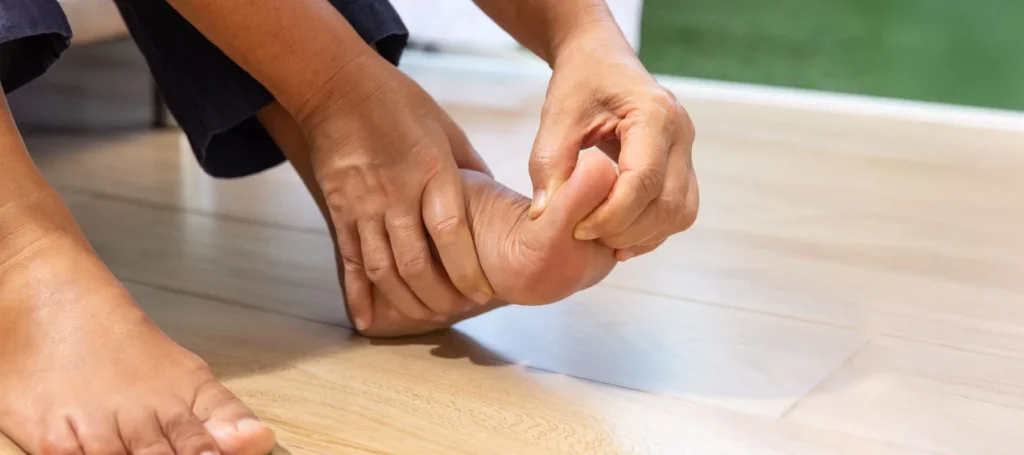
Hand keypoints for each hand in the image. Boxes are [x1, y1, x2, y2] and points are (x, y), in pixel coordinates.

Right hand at [298, 53, 493, 330]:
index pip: (451, 233)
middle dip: (440, 296)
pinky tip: (368, 322)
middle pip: (415, 262)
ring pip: (383, 269)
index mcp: (431, 171)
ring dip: (406, 302)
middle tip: (459, 311)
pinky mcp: (339, 212)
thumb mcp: (446, 129)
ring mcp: (363, 205)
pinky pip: (349, 261)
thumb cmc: (399, 103)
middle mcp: (396, 193)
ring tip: (428, 318)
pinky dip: (358, 296)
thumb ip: (470, 169)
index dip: (467, 270)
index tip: (483, 294)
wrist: (336, 87)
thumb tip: (497, 201)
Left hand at [528, 25, 698, 260]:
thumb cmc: (581, 82)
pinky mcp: (682, 166)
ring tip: (601, 238)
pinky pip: (677, 210)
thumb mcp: (558, 116)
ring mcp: (687, 151)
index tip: (577, 228)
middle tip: (585, 235)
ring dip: (643, 236)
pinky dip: (651, 230)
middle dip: (627, 231)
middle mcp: (682, 133)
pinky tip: (617, 234)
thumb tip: (544, 213)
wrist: (601, 60)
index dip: (611, 215)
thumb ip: (549, 163)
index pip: (643, 181)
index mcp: (655, 115)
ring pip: (680, 213)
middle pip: (668, 205)